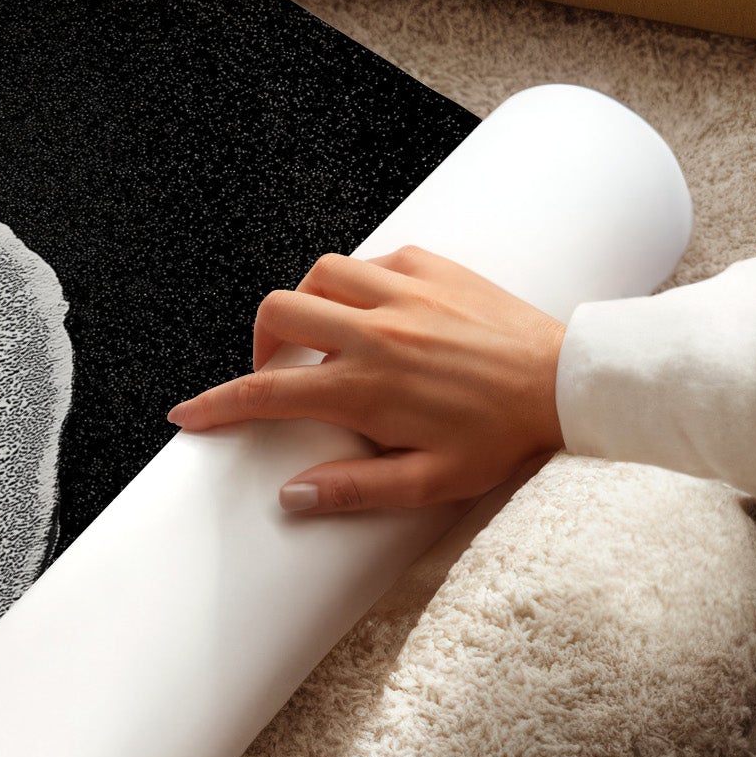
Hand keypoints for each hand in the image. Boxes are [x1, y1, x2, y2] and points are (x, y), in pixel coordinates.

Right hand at [167, 245, 564, 514]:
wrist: (567, 383)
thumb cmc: (502, 437)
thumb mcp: (431, 482)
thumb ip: (356, 489)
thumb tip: (291, 496)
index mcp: (366, 387)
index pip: (267, 393)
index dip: (217, 405)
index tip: (188, 414)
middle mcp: (374, 332)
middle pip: (279, 313)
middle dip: (259, 342)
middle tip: (275, 371)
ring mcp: (403, 293)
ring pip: (319, 274)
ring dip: (307, 303)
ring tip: (323, 335)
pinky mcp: (433, 267)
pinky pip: (373, 260)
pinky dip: (359, 282)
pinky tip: (376, 310)